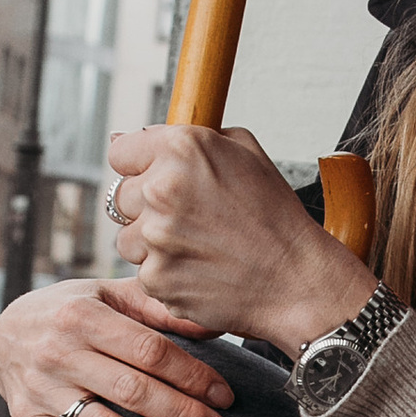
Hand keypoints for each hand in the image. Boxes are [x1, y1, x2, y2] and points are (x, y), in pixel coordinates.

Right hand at [0, 273, 235, 416]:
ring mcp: (41, 390)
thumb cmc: (72, 310)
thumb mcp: (107, 294)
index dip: (192, 376)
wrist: (4, 330)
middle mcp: (58, 353)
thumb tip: (210, 322)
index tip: (224, 396)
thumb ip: (155, 306)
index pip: (149, 351)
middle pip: (132, 391)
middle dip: (182, 415)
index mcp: (83, 316)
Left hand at [108, 125, 374, 355]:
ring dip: (152, 243)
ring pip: (127, 238)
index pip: (120, 151)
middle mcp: (161, 190)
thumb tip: (143, 138)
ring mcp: (155, 237)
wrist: (296, 279)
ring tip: (196, 246)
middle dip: (146, 206)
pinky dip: (165, 273)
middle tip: (187, 219)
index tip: (153, 177)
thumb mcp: (245, 152)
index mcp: (181, 149)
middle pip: (120, 196)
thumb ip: (192, 137)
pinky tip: (199, 269)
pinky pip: (143, 272)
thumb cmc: (276, 217)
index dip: (138, 165)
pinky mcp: (155, 278)